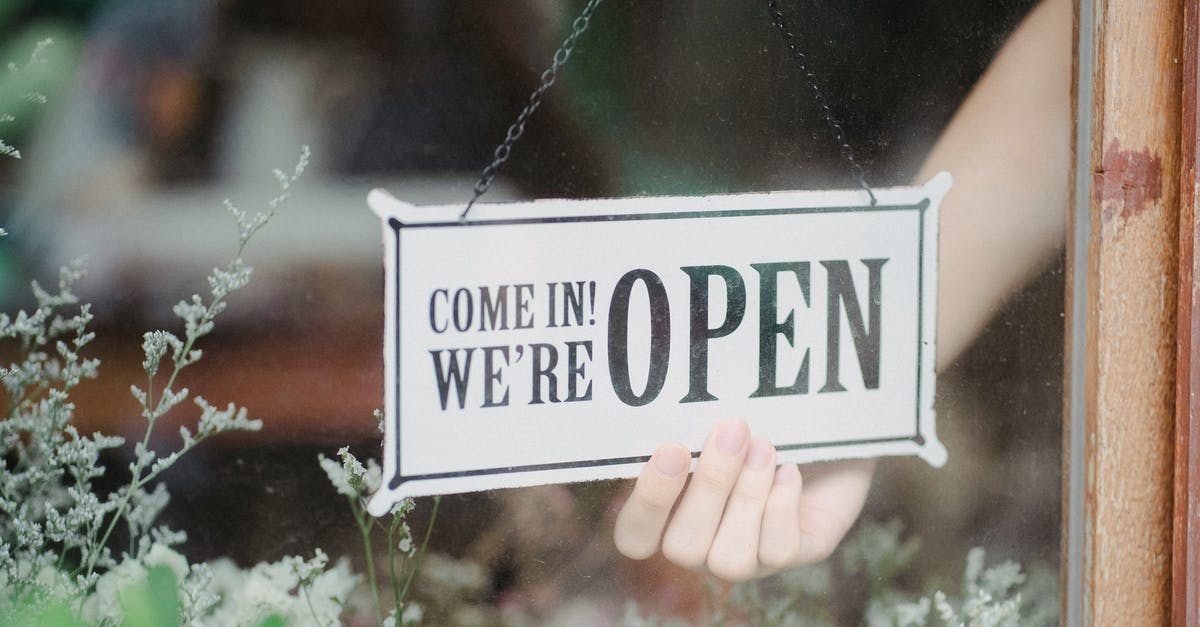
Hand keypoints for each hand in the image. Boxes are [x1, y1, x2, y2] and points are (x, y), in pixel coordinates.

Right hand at [613, 419, 873, 581]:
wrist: (824, 420)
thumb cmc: (756, 413)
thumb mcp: (716, 415)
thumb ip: (689, 426)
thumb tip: (671, 409)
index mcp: (668, 514)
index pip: (634, 537)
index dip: (647, 503)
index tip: (672, 448)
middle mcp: (702, 545)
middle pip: (682, 549)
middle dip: (709, 487)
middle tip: (732, 430)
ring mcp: (748, 557)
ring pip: (729, 561)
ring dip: (747, 499)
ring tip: (764, 446)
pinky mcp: (795, 553)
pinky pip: (778, 551)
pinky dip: (782, 506)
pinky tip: (790, 470)